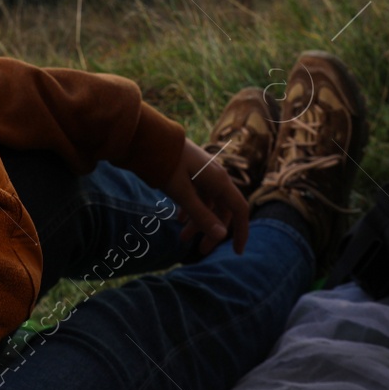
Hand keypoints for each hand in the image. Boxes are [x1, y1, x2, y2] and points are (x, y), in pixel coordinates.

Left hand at [160, 137, 250, 256]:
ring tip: (182, 238)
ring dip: (198, 221)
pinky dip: (191, 209)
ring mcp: (204, 173)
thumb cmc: (164, 164)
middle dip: (212, 231)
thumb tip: (221, 236)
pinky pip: (198, 195)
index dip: (241, 231)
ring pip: (208, 203)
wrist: (147, 137)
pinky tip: (179, 219)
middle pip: (222, 209)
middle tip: (200, 251)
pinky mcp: (192, 171)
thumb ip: (201, 215)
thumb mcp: (182, 193)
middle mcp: (216, 176)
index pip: (240, 209)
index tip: (236, 252)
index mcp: (219, 180)